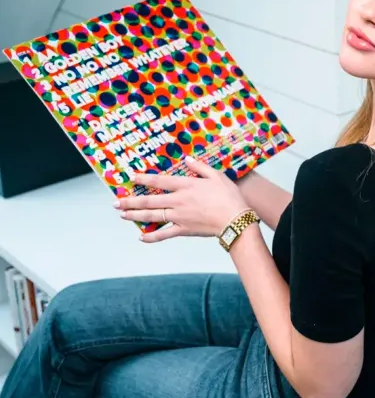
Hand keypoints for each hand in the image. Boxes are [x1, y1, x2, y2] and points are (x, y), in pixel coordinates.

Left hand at [113, 155, 251, 243]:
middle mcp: (178, 201)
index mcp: (186, 186)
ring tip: (123, 215)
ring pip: (151, 217)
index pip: (160, 182)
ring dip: (135, 216)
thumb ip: (200, 167)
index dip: (144, 179)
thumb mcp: (217, 176)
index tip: (132, 177)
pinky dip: (151, 237)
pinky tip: (141, 238)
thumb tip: (187, 159)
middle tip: (116, 202)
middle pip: (149, 201)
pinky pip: (163, 234)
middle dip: (130, 202)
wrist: (235, 219)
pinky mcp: (183, 230)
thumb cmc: (229, 196)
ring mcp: (179, 217)